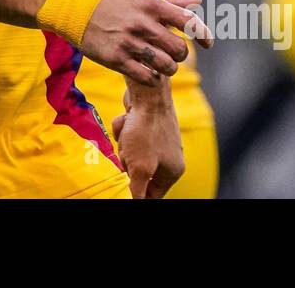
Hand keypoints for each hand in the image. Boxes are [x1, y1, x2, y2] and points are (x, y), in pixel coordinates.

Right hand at [80, 0, 211, 85]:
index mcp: (151, 5)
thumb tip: (197, 1)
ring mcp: (128, 42)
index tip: (207, 43)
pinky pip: (146, 77)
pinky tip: (148, 72)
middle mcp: (141, 24)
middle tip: (174, 54)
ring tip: (162, 65)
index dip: (203, 34)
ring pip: (166, 66)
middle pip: (179, 49)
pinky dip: (152, 78)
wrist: (75, 9)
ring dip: (169, 69)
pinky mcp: (115, 59)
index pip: (188, 21)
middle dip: (181, 54)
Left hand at [111, 79, 184, 198]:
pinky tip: (126, 120)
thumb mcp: (140, 166)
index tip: (122, 190)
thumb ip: (136, 189)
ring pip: (129, 153)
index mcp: (172, 171)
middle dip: (127, 163)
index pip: (152, 195)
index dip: (137, 195)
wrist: (147, 91)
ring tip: (128, 134)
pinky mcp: (144, 125)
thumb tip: (134, 202)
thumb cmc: (147, 130)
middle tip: (127, 153)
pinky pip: (127, 136)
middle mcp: (167, 156)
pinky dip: (123, 129)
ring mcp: (155, 140)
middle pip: (137, 173)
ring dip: (122, 145)